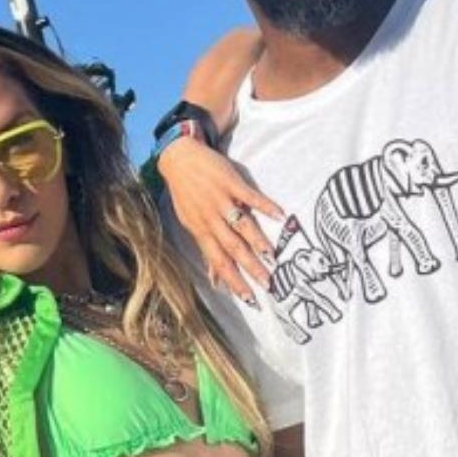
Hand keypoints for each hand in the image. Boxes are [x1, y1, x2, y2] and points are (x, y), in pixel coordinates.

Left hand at [156, 134, 284, 300]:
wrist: (178, 157)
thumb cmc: (186, 194)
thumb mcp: (191, 224)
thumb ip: (206, 250)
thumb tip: (215, 281)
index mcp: (202, 231)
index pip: (219, 262)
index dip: (234, 281)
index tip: (249, 299)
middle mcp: (211, 219)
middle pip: (233, 248)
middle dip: (251, 268)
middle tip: (268, 284)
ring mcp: (221, 200)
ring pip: (241, 226)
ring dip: (257, 242)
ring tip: (272, 257)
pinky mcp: (231, 181)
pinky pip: (250, 196)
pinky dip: (265, 206)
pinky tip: (280, 216)